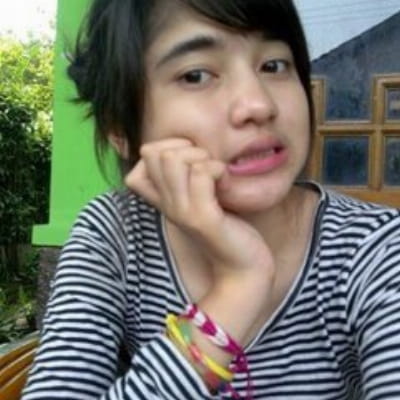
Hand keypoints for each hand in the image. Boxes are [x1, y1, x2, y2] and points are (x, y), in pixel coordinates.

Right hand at [125, 138, 274, 284]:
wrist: (243, 267)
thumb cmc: (228, 228)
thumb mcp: (202, 198)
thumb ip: (190, 177)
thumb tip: (188, 144)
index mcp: (164, 199)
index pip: (143, 157)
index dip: (167, 146)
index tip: (193, 161)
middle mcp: (167, 205)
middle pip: (154, 153)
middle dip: (186, 149)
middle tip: (208, 168)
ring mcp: (182, 211)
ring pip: (173, 159)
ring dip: (202, 158)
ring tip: (217, 176)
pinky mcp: (202, 218)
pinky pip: (201, 174)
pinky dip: (219, 170)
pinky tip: (227, 185)